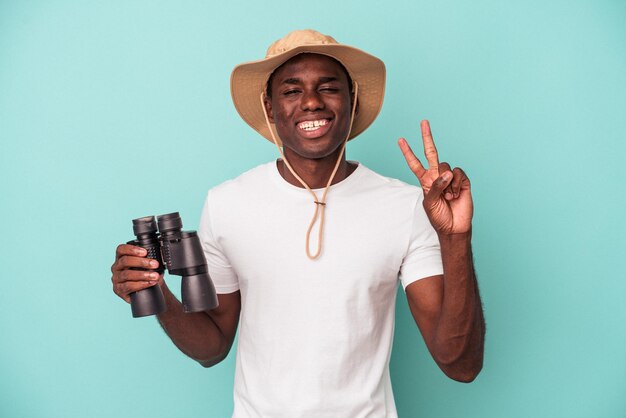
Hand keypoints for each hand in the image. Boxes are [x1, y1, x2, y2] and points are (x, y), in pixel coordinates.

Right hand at [111, 244, 162, 302]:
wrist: (147, 291)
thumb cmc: (145, 275)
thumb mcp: (147, 266)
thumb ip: (149, 260)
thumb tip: (159, 258)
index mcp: (121, 258)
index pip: (121, 249)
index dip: (132, 249)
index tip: (145, 252)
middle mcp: (116, 267)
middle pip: (125, 261)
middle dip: (141, 262)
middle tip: (155, 264)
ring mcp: (116, 279)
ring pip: (127, 274)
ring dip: (143, 274)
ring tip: (155, 276)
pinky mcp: (118, 290)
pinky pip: (128, 286)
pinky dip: (141, 284)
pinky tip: (149, 283)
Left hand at [398, 120, 472, 234]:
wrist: (454, 227)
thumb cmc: (438, 216)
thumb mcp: (429, 202)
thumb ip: (436, 186)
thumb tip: (446, 173)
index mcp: (425, 180)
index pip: (415, 163)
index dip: (408, 152)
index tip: (400, 140)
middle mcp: (437, 176)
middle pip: (431, 152)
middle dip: (427, 137)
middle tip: (423, 122)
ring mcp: (450, 177)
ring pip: (446, 166)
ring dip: (446, 183)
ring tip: (448, 197)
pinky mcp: (462, 180)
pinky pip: (458, 173)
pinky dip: (456, 184)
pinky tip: (456, 195)